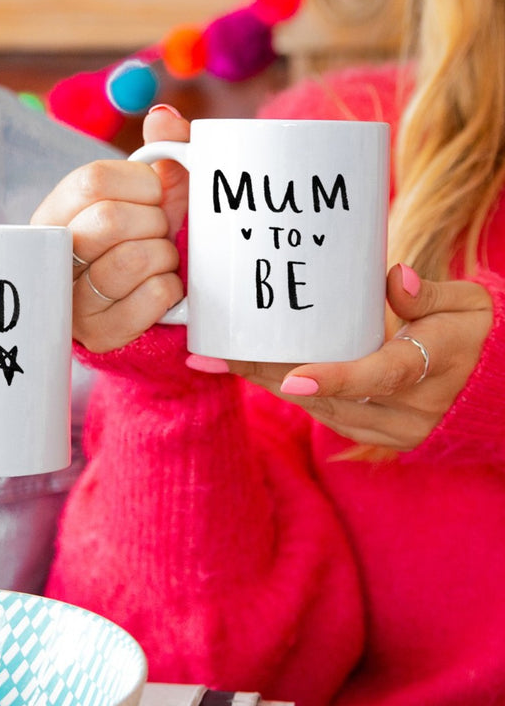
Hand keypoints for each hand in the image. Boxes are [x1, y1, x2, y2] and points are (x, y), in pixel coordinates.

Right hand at [32, 105, 189, 352]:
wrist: (149, 307)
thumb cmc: (147, 239)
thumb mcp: (153, 194)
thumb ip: (162, 150)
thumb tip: (162, 117)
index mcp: (56, 213)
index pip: (92, 180)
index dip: (140, 184)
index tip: (154, 196)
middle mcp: (53, 255)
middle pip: (110, 220)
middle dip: (155, 223)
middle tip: (158, 234)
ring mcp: (73, 300)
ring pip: (134, 259)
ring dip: (166, 257)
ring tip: (160, 262)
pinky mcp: (100, 335)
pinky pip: (154, 298)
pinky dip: (172, 289)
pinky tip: (163, 290)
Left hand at [202, 264, 491, 450]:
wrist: (487, 381)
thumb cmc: (469, 330)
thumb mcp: (466, 303)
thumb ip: (429, 293)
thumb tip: (395, 276)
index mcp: (432, 370)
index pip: (380, 376)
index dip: (336, 378)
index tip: (293, 377)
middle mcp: (410, 412)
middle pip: (333, 397)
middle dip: (277, 375)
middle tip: (231, 352)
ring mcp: (390, 429)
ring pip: (321, 410)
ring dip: (274, 386)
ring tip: (230, 360)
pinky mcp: (372, 434)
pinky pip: (323, 416)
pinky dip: (289, 394)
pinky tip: (257, 374)